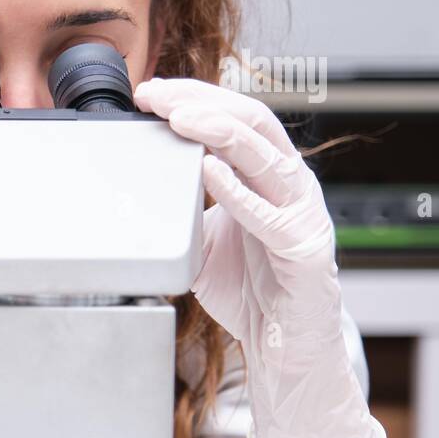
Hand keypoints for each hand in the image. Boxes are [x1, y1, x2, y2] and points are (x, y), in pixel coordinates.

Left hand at [134, 77, 384, 437]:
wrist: (285, 345)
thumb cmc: (251, 288)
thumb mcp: (202, 238)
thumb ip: (180, 209)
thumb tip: (134, 188)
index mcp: (270, 175)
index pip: (238, 116)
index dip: (196, 97)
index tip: (152, 91)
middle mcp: (291, 186)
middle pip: (253, 123)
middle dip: (201, 103)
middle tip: (157, 97)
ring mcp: (303, 215)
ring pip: (266, 158)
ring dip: (218, 133)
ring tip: (181, 119)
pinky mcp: (304, 251)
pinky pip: (271, 216)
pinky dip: (237, 192)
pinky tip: (209, 173)